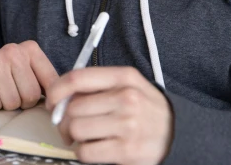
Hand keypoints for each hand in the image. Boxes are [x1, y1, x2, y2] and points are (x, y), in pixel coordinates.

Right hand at [0, 41, 58, 110]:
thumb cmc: (5, 78)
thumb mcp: (29, 73)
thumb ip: (47, 83)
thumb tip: (65, 101)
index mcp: (30, 49)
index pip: (51, 83)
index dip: (46, 99)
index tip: (38, 101)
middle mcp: (13, 51)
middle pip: (31, 95)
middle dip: (22, 102)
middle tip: (12, 93)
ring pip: (13, 102)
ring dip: (6, 105)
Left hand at [45, 66, 173, 164]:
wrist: (178, 131)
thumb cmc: (144, 107)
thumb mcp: (127, 84)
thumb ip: (97, 85)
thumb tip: (59, 96)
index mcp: (124, 77)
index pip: (77, 78)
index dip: (56, 90)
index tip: (52, 100)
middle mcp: (127, 98)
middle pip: (73, 108)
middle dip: (64, 119)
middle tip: (68, 125)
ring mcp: (128, 125)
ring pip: (77, 130)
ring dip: (73, 137)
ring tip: (83, 137)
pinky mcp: (127, 150)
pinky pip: (86, 152)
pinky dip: (83, 153)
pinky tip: (93, 149)